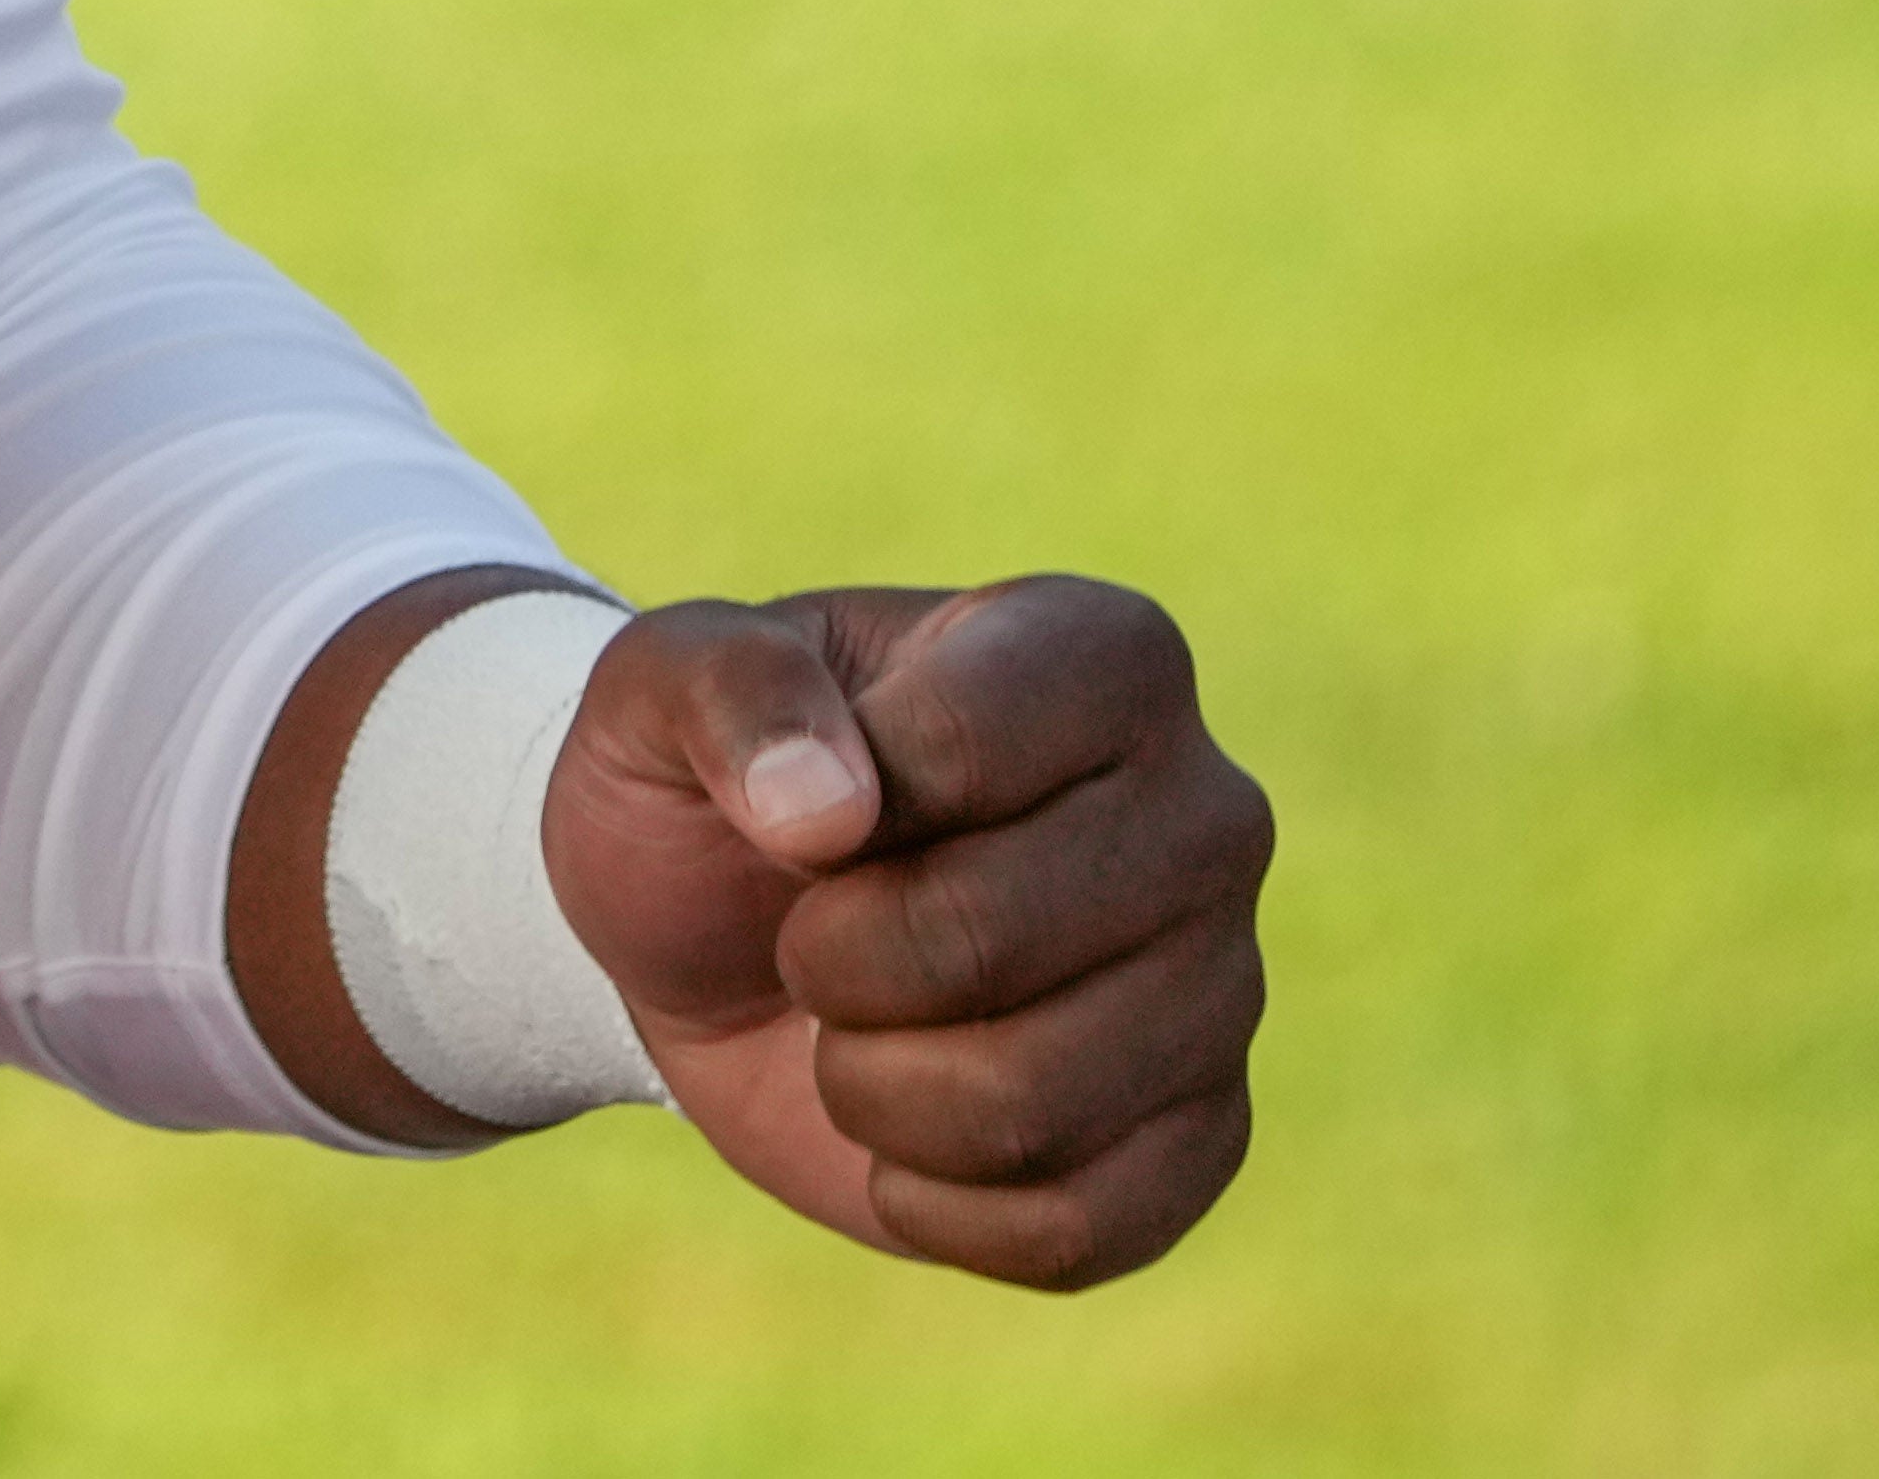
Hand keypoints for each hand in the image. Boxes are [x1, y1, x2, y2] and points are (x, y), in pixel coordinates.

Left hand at [555, 576, 1271, 1288]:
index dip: (822, 807)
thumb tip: (825, 809)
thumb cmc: (714, 787)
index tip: (798, 803)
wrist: (719, 951)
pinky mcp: (1204, 1141)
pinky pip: (1072, 1225)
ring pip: (1031, 1100)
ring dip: (870, 1088)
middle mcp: (1206, 811)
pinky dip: (932, 1200)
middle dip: (833, 959)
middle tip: (812, 932)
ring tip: (859, 1027)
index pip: (963, 750)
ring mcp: (1224, 984)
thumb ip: (719, 685)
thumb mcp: (654, 687)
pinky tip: (911, 1133)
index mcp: (1102, 654)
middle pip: (993, 935)